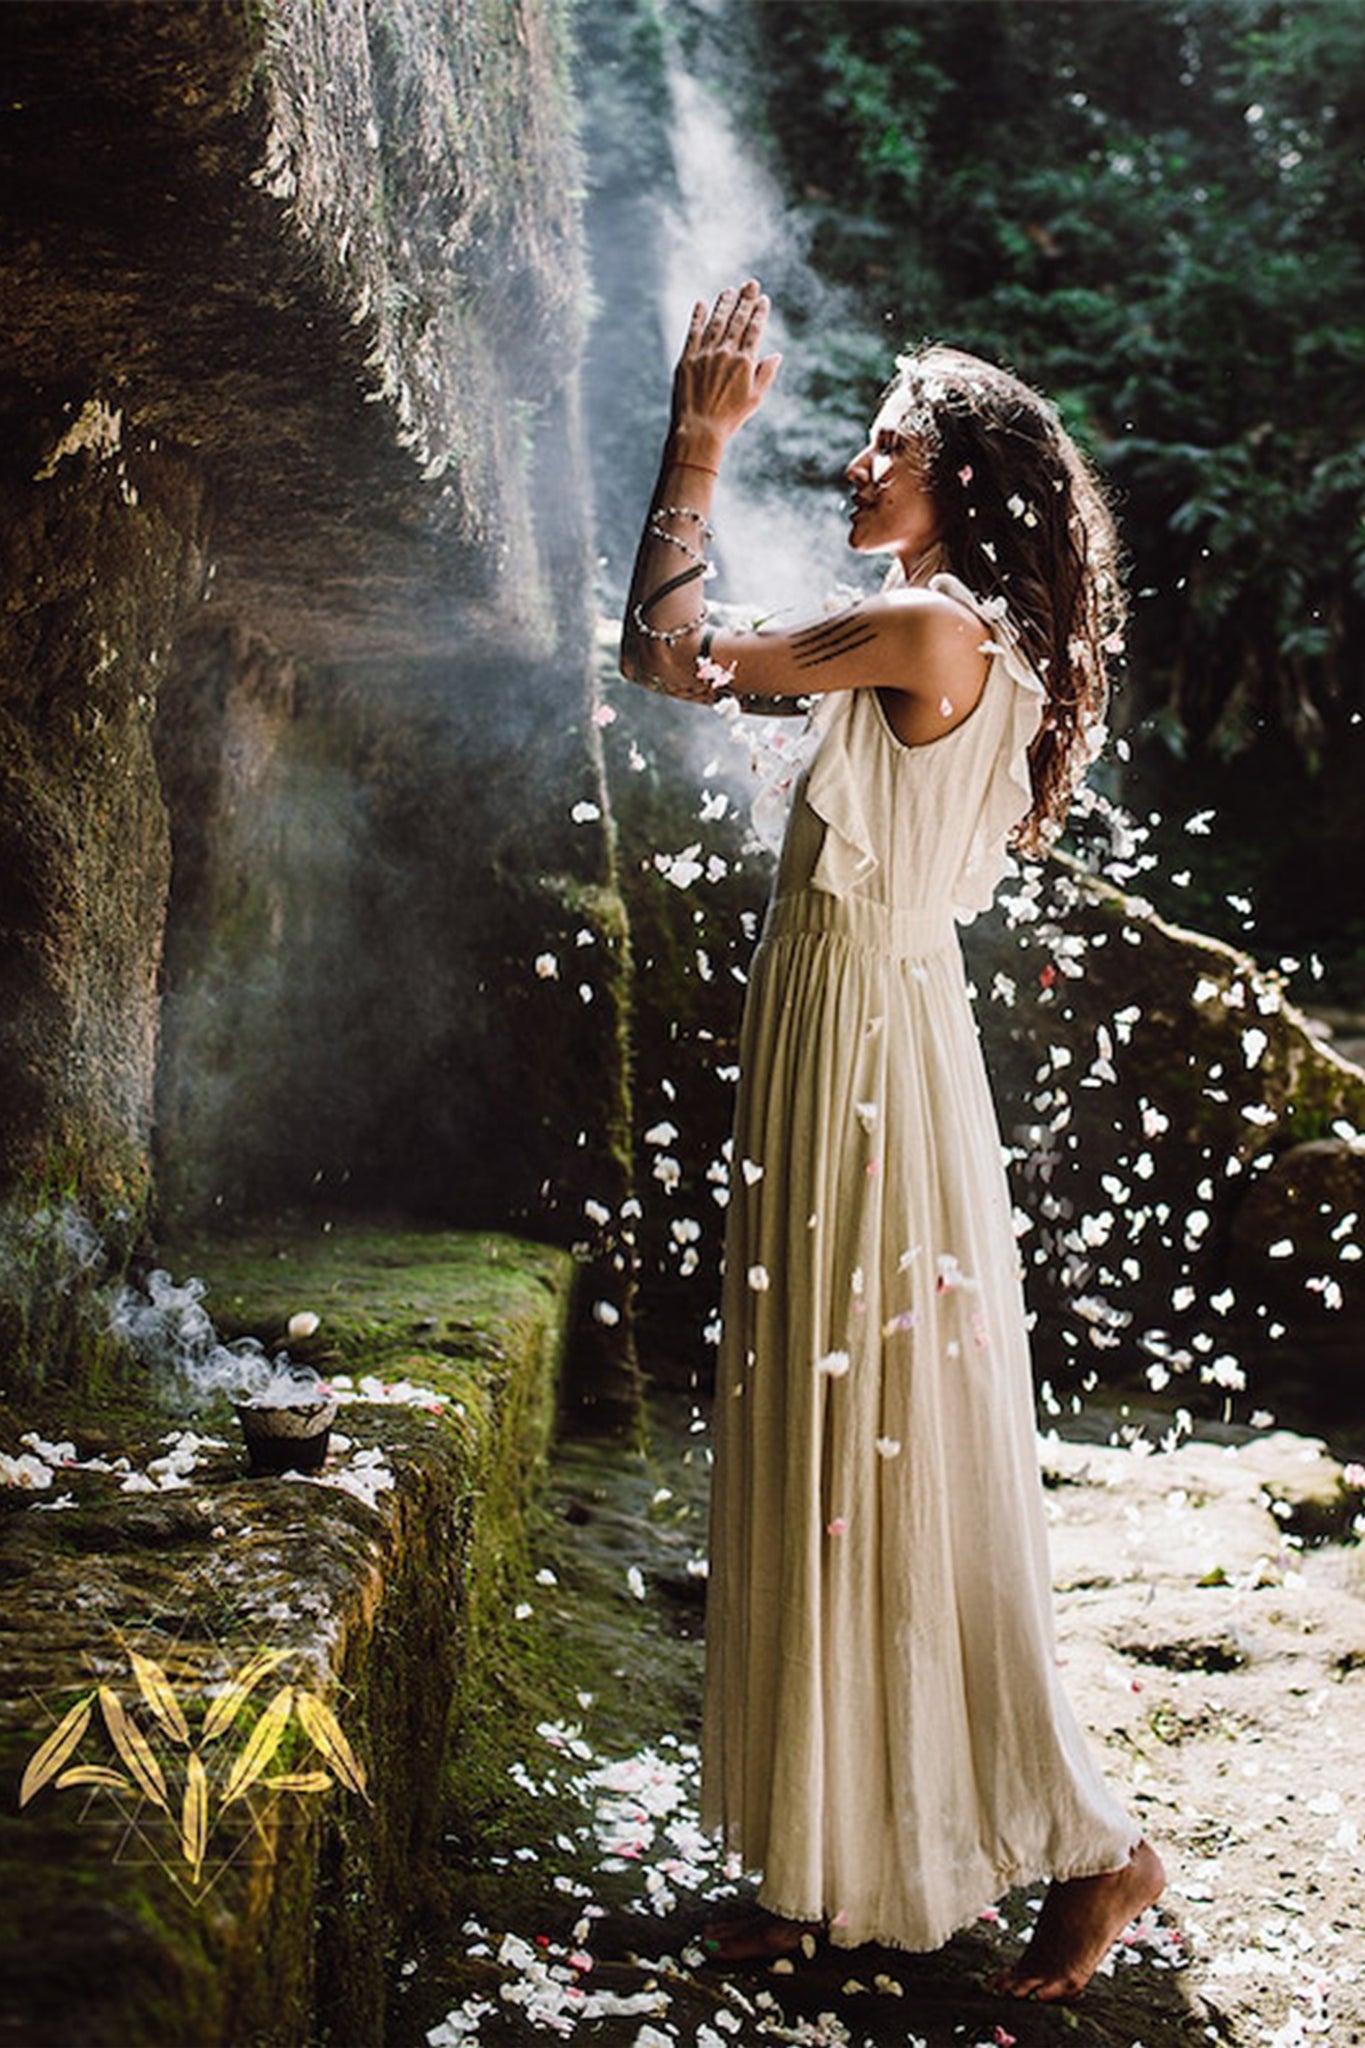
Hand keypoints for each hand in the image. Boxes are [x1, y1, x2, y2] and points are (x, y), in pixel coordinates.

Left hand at [671, 280, 781, 452]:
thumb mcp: (755, 399)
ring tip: (729, 291)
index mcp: (744, 362)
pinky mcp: (686, 359)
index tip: (762, 299)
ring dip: (724, 304)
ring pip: (716, 321)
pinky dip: (697, 317)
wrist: (700, 430)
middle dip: (745, 299)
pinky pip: (693, 332)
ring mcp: (704, 354)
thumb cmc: (730, 418)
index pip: (754, 329)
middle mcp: (725, 353)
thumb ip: (766, 374)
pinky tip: (701, 304)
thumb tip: (777, 355)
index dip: (759, 312)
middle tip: (750, 283)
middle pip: (737, 320)